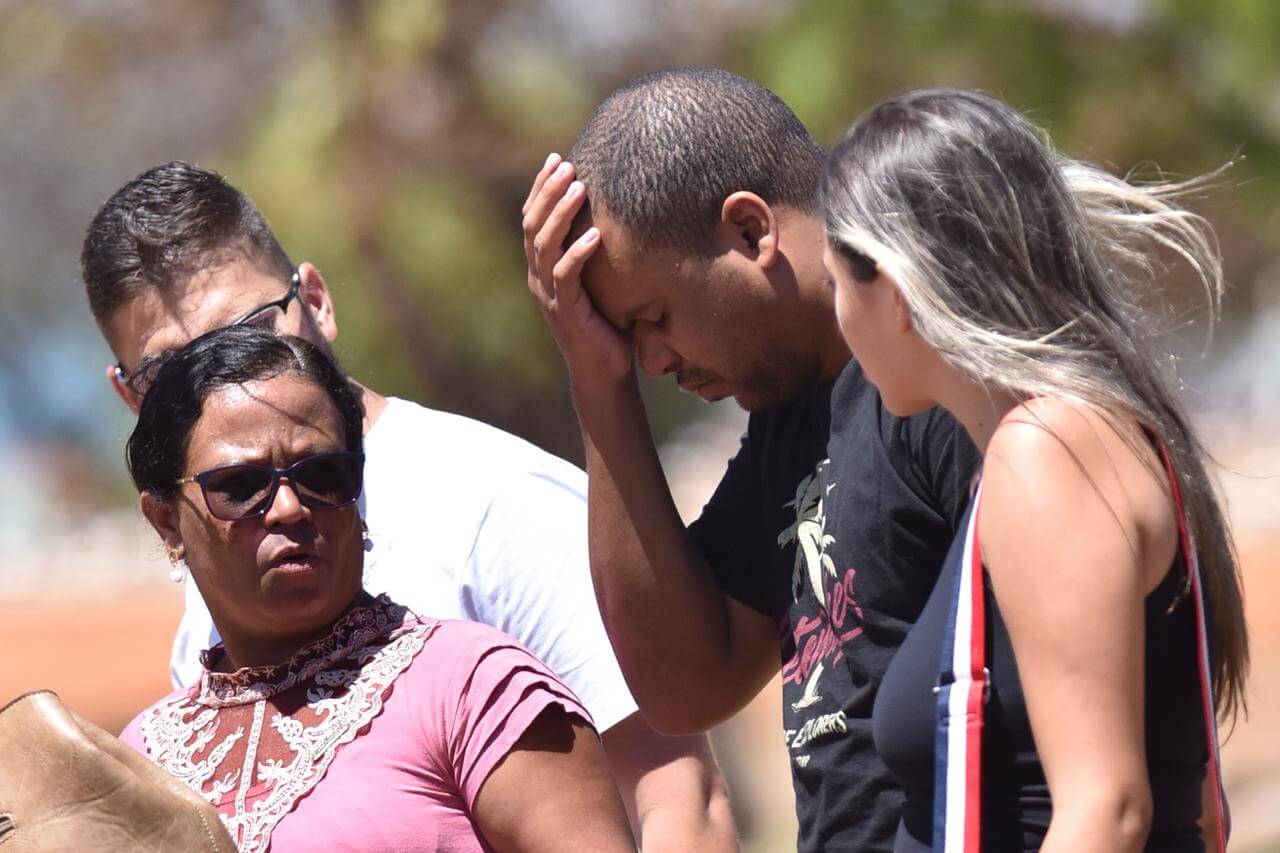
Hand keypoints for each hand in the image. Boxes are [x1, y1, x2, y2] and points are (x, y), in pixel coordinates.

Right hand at [522, 154, 632, 389]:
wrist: (604, 373)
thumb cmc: (607, 324)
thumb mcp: (600, 280)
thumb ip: (597, 251)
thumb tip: (618, 212)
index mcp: (542, 269)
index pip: (532, 220)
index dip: (540, 189)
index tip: (556, 159)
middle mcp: (539, 279)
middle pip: (532, 226)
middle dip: (547, 192)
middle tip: (565, 164)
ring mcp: (549, 297)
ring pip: (545, 246)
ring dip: (561, 214)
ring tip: (579, 188)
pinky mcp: (565, 313)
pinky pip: (566, 277)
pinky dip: (579, 254)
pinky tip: (595, 234)